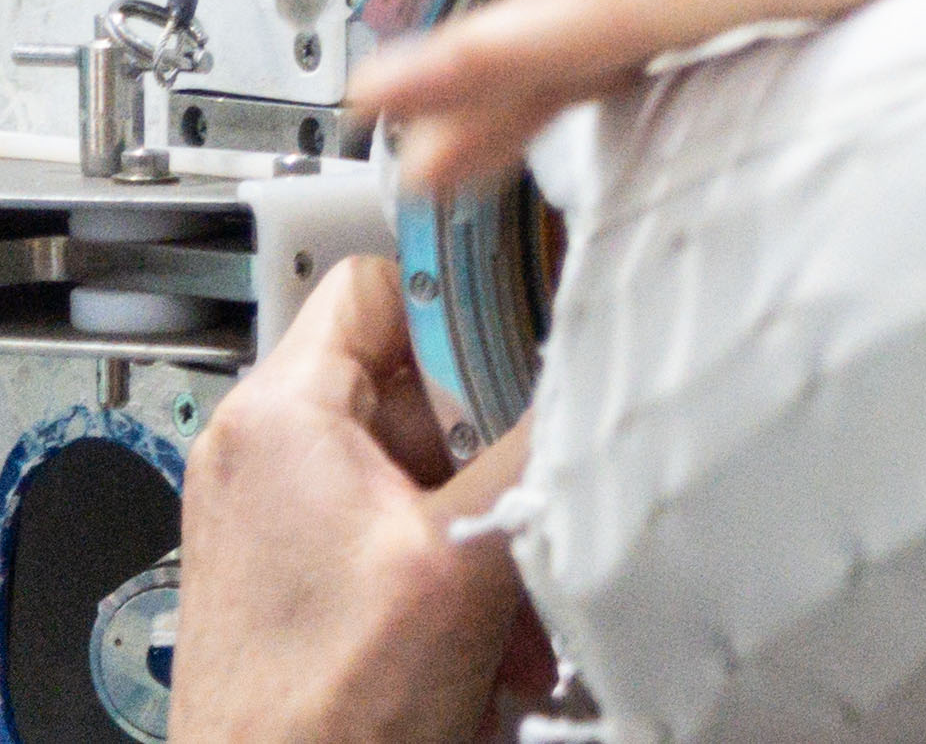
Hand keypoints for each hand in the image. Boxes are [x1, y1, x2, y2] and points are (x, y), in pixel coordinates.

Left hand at [173, 255, 540, 743]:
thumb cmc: (317, 716)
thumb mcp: (464, 554)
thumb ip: (540, 442)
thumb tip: (610, 364)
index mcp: (278, 418)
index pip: (388, 278)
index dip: (473, 288)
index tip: (543, 314)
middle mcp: (264, 455)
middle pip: (421, 375)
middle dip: (498, 431)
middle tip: (533, 474)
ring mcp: (279, 517)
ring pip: (422, 456)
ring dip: (489, 505)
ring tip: (515, 577)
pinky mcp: (301, 572)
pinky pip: (402, 521)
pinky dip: (461, 552)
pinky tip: (494, 618)